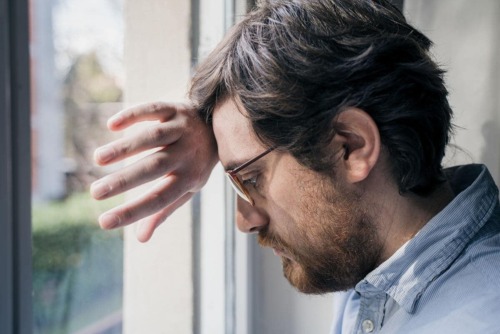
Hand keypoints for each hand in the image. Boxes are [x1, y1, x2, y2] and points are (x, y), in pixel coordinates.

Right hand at [90, 102, 217, 241]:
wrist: (219, 125)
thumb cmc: (195, 162)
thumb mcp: (187, 187)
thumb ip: (164, 210)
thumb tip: (141, 239)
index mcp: (190, 178)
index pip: (160, 199)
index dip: (133, 211)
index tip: (103, 222)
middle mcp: (187, 153)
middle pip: (154, 167)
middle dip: (124, 181)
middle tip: (95, 193)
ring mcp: (182, 129)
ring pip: (153, 137)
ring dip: (125, 148)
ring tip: (98, 159)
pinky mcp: (175, 108)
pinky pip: (154, 110)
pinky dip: (133, 115)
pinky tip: (112, 125)